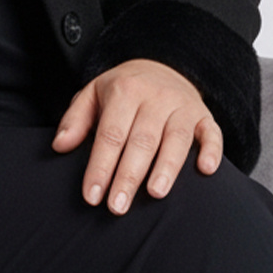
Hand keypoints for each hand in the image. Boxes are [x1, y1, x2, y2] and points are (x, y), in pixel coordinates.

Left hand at [52, 59, 221, 213]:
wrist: (162, 66)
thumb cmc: (122, 90)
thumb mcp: (92, 94)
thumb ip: (75, 120)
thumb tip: (60, 146)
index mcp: (124, 92)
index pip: (110, 135)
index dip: (100, 166)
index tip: (92, 196)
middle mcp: (155, 98)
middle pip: (141, 141)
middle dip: (128, 176)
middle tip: (117, 206)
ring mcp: (182, 107)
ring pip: (176, 139)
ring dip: (167, 167)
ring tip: (155, 193)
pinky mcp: (204, 115)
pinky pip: (212, 133)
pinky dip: (212, 150)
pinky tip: (205, 170)